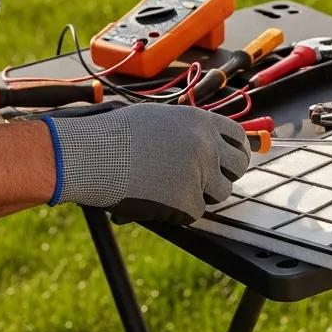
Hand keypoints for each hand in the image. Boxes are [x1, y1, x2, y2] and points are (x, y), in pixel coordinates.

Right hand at [45, 103, 249, 225]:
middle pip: (238, 166)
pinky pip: (194, 212)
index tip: (231, 160)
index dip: (236, 150)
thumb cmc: (116, 136)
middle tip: (207, 183)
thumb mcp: (160, 119)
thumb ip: (187, 131)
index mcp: (201, 121)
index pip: (238, 136)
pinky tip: (156, 201)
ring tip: (169, 190)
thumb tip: (205, 145)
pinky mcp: (188, 200)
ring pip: (219, 193)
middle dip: (225, 175)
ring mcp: (200, 173)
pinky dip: (178, 212)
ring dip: (200, 195)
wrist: (93, 155)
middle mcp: (207, 145)